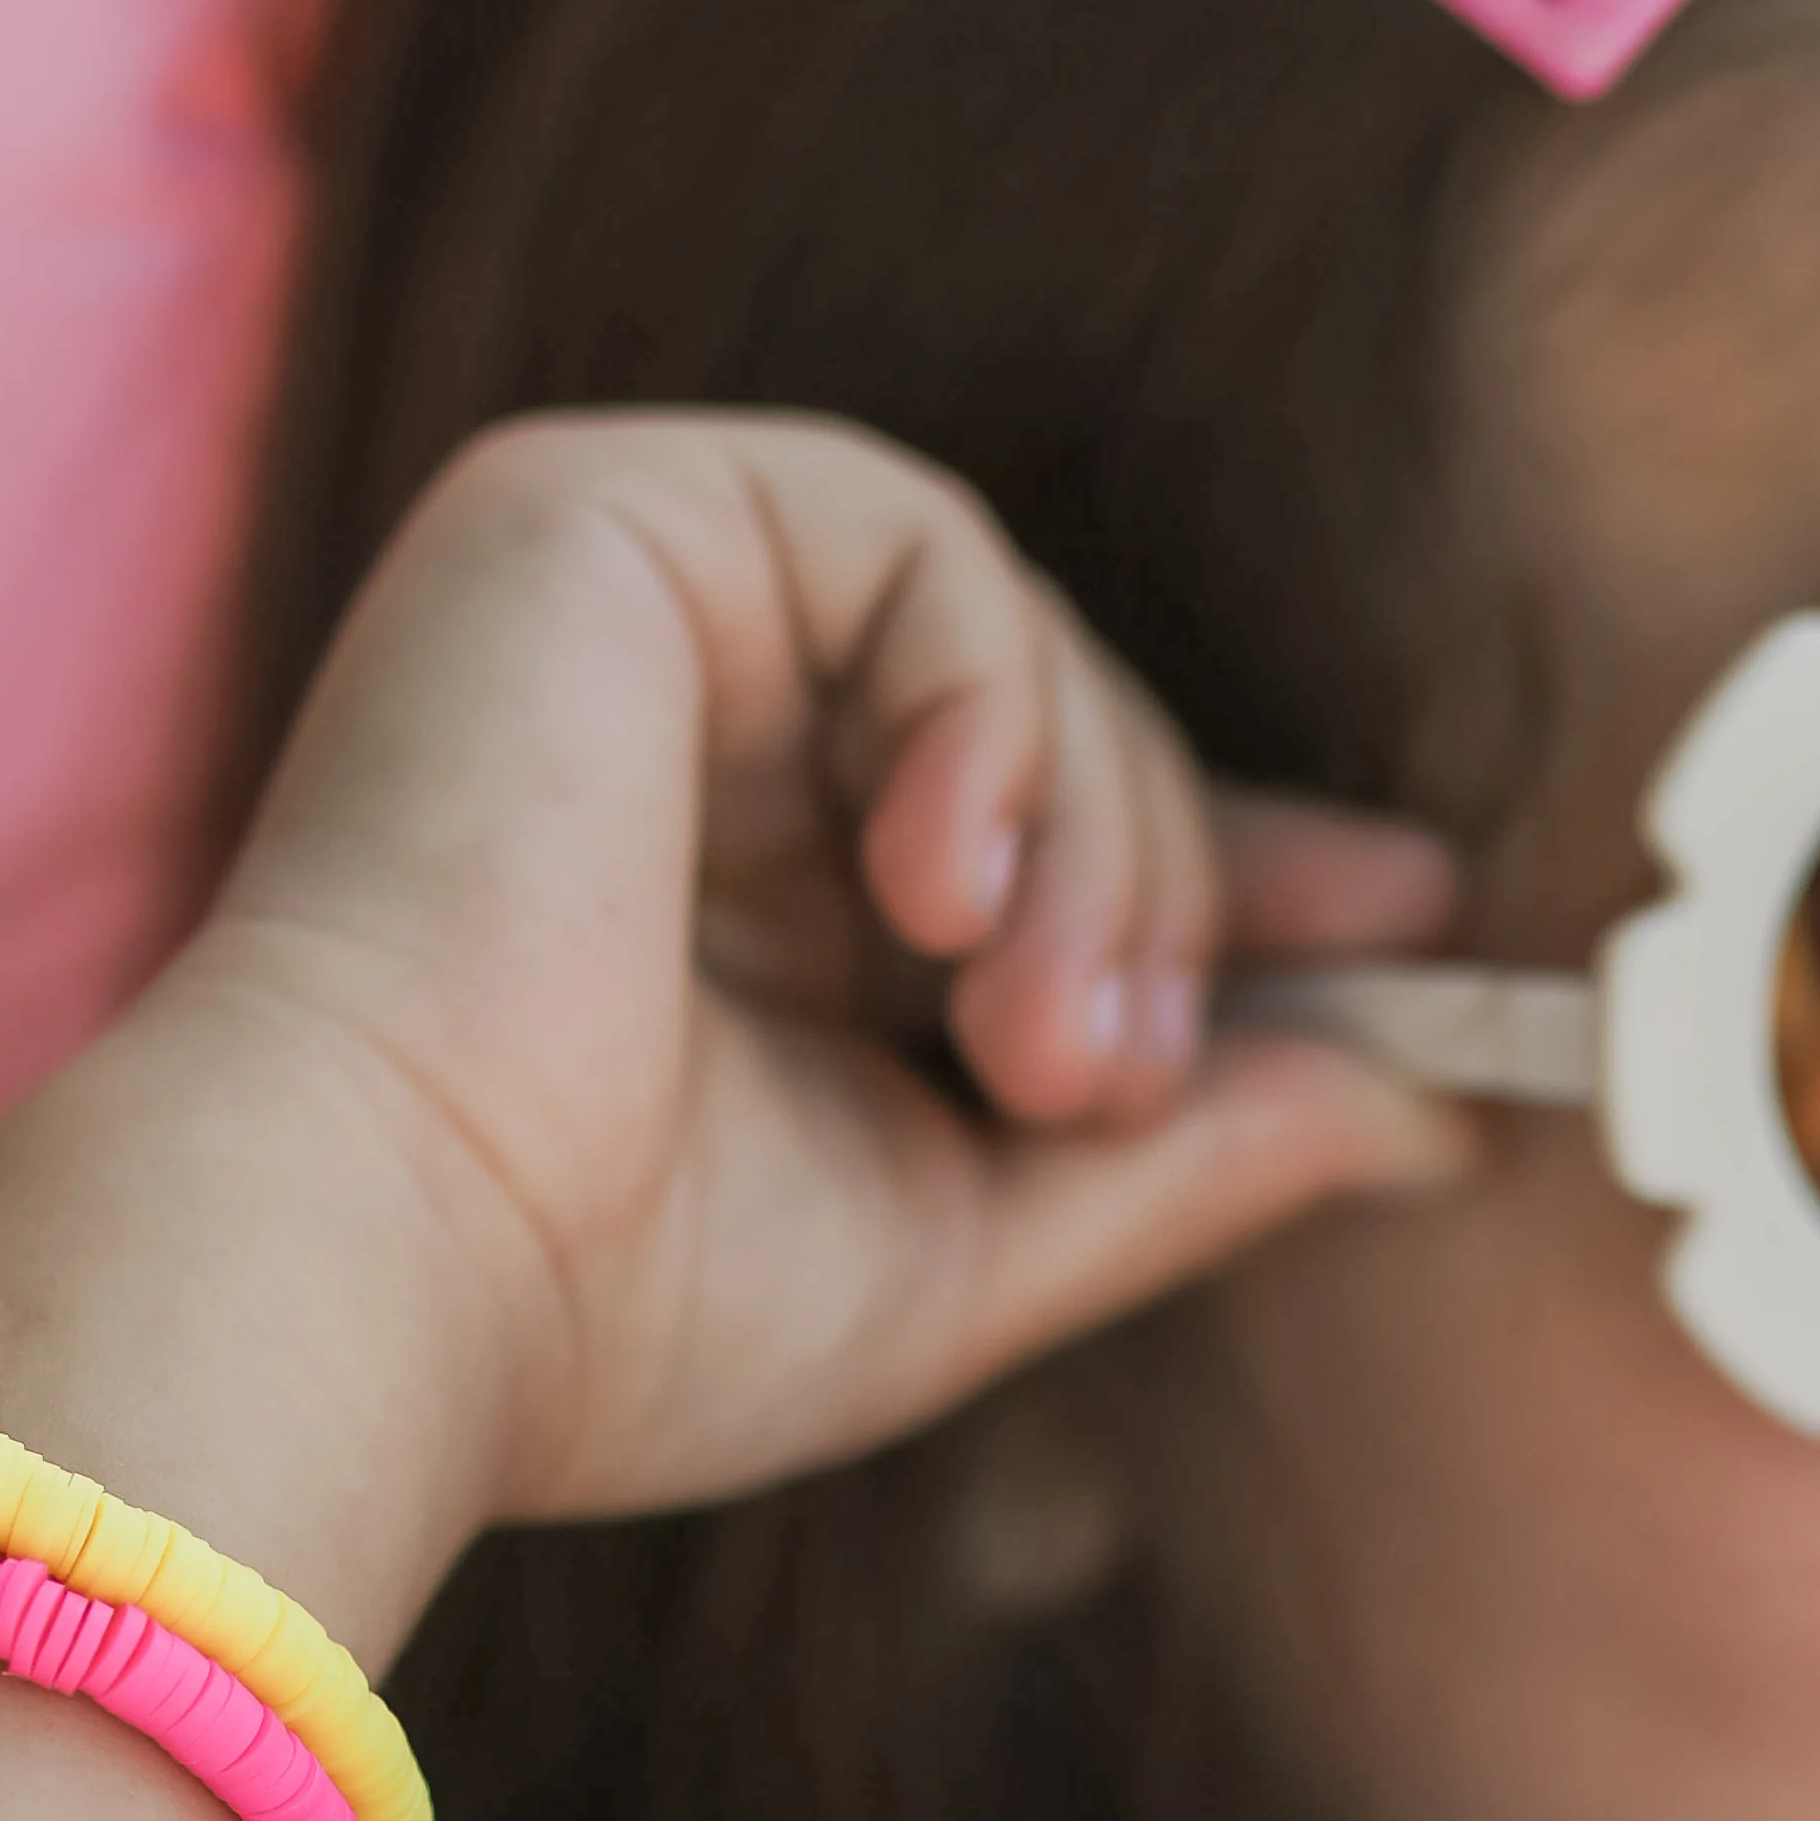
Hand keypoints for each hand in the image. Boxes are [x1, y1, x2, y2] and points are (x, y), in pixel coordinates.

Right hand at [186, 406, 1468, 1526]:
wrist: (380, 1264)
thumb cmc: (610, 1309)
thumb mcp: (968, 1242)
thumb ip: (1190, 1161)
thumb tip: (1440, 1121)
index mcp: (713, 889)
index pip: (1029, 810)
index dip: (1231, 861)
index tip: (1408, 930)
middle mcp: (660, 724)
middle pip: (1052, 722)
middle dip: (1154, 902)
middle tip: (1116, 1080)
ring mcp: (622, 598)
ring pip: (1010, 638)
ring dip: (1090, 847)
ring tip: (1031, 1042)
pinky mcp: (599, 511)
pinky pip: (922, 548)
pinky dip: (990, 719)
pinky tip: (935, 894)